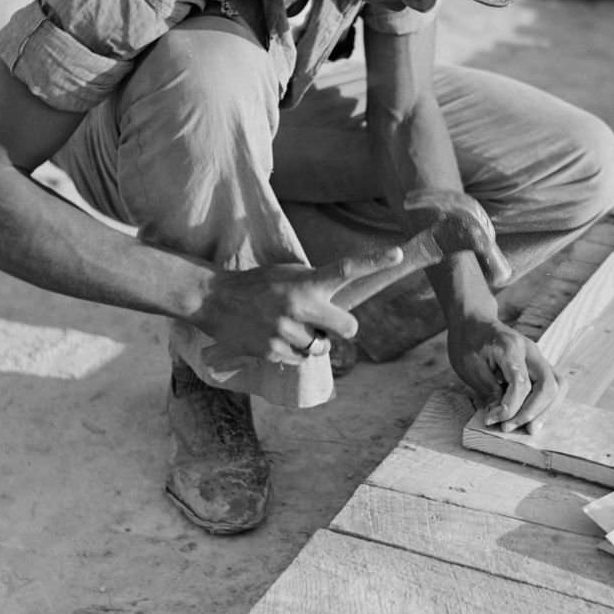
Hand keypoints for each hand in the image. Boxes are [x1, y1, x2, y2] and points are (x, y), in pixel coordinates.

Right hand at [193, 249, 401, 361]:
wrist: (214, 299)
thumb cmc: (259, 284)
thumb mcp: (289, 273)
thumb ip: (316, 286)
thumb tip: (340, 307)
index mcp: (306, 282)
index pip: (346, 269)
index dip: (374, 262)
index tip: (399, 254)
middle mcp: (300, 306)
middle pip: (348, 328)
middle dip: (342, 328)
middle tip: (327, 321)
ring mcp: (286, 331)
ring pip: (321, 347)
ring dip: (313, 341)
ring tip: (290, 326)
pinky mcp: (272, 351)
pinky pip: (299, 359)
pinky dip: (293, 352)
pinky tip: (274, 336)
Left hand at [447, 316, 559, 433]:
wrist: (473, 321)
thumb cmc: (468, 341)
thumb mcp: (470, 366)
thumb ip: (489, 390)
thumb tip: (502, 416)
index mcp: (510, 347)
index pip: (521, 383)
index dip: (510, 407)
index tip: (492, 419)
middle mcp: (530, 350)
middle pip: (548, 385)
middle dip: (532, 412)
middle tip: (510, 427)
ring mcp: (538, 357)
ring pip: (559, 385)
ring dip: (546, 411)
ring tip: (528, 428)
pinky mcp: (539, 364)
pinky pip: (554, 385)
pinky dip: (547, 404)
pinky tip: (533, 417)